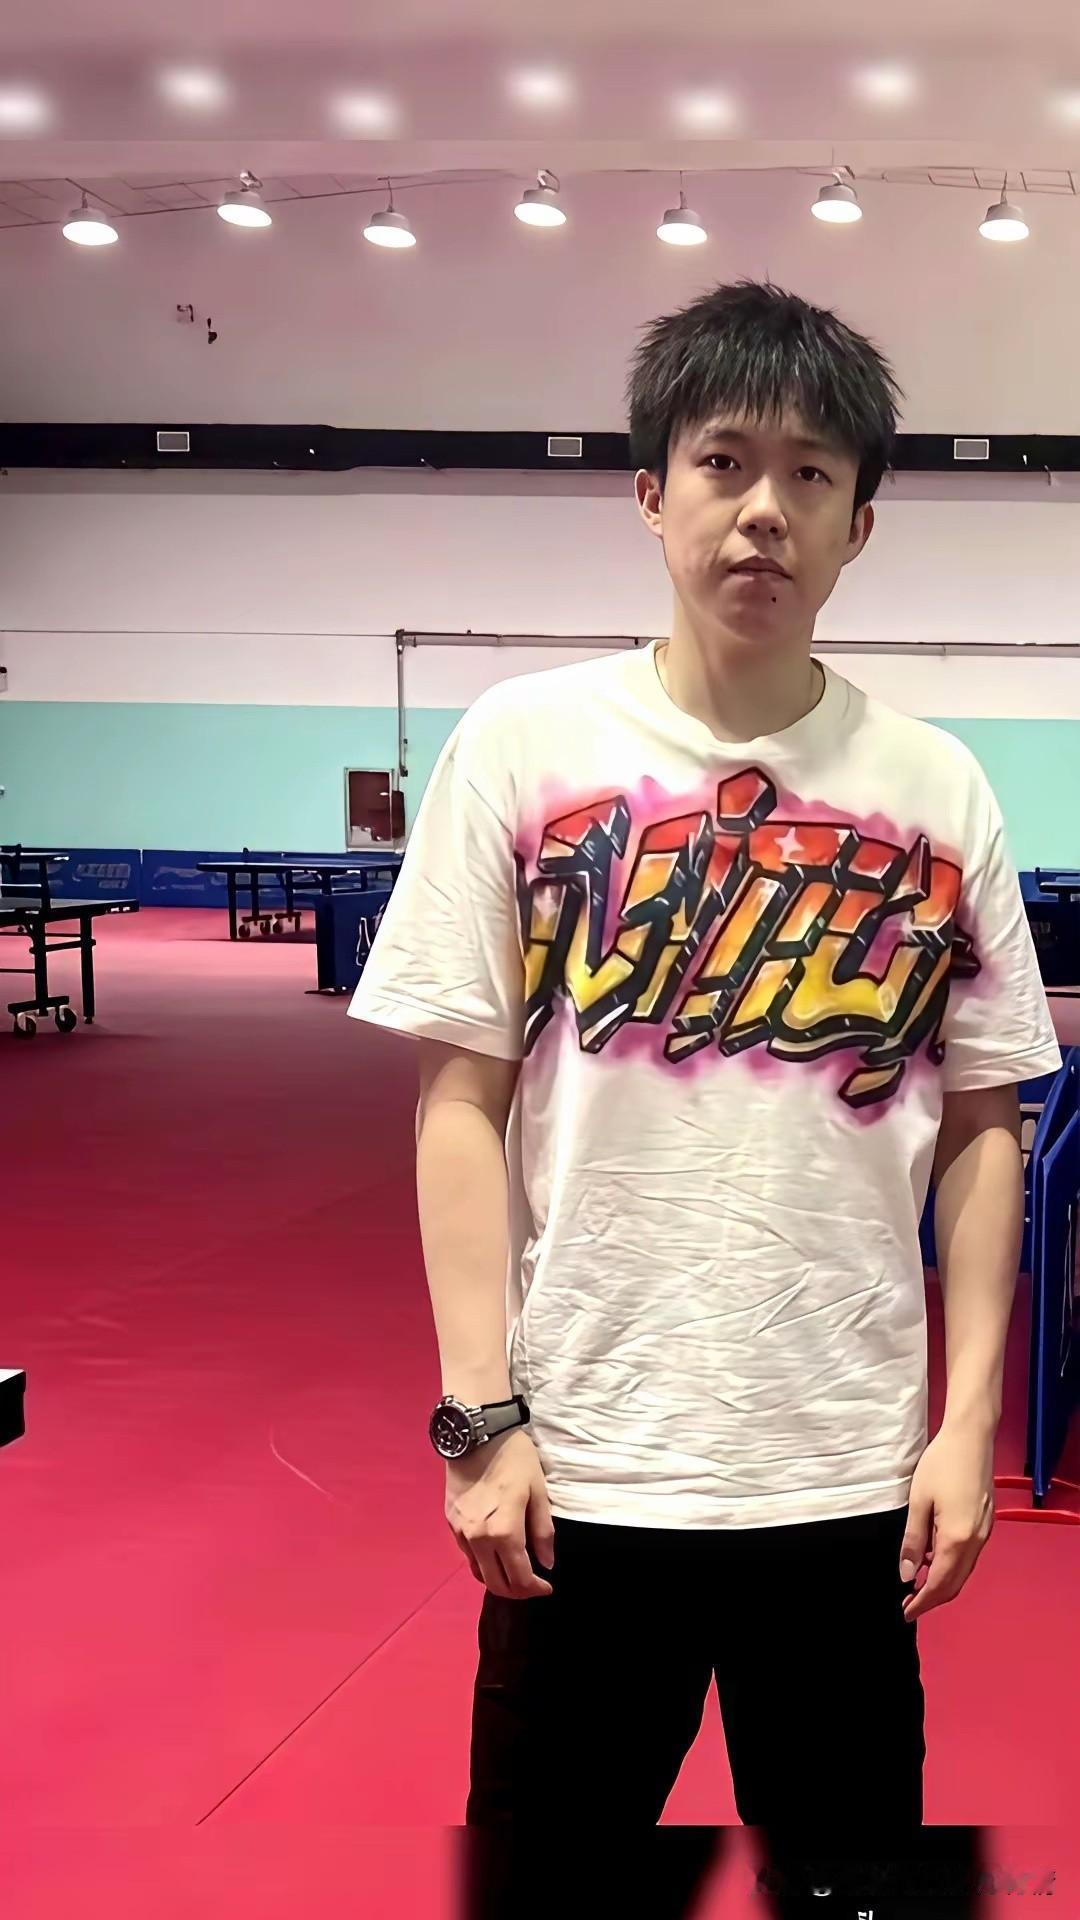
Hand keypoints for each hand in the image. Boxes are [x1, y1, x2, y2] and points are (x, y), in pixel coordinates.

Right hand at [445, 1428, 555, 1600]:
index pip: (520, 1578)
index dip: (535, 1589)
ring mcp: (461, 1532)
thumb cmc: (514, 1459)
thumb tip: (546, 1563)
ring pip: (478, 1573)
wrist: (477, 1434)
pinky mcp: (451, 1523)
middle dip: (516, 1592)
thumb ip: (543, 1532)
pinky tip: (495, 1553)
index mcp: (504, 1532)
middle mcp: (479, 1539)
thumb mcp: (539, 1492)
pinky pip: (467, 1554)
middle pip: (496, 1584)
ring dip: (497, 1579)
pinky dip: (483, 1562)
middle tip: (532, 1585)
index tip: (547, 1587)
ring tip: (514, 1571)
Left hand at [899, 1420, 995, 1622]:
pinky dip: (951, 1567)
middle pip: (954, 1584)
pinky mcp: (985, 1524)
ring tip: (916, 1584)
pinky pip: (968, 1557)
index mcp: (957, 1539)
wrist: (972, 1438)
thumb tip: (906, 1573)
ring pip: (963, 1572)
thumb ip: (913, 1540)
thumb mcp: (918, 1501)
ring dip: (942, 1583)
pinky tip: (934, 1560)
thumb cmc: (942, 1464)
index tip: (905, 1613)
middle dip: (932, 1598)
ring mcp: (984, 1533)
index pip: (938, 1584)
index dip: (921, 1602)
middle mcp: (976, 1541)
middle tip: (908, 1604)